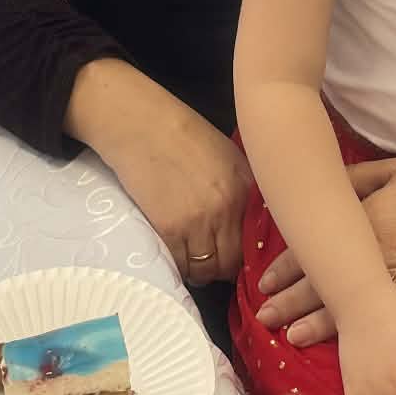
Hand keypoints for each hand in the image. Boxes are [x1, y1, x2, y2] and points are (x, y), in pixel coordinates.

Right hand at [79, 71, 252, 284]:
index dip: (243, 254)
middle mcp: (229, 207)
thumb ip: (241, 190)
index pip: (254, 241)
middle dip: (221, 267)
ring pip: (206, 269)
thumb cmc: (182, 134)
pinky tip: (174, 256)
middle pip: (231, 261)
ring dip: (199, 270)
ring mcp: (200, 220)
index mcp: (246, 188)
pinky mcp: (170, 228)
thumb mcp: (227, 156)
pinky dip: (178, 267)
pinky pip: (180, 265)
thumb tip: (242, 225)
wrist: (141, 123)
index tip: (232, 256)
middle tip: (209, 263)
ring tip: (190, 259)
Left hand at [257, 148, 395, 346]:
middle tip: (263, 317)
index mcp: (370, 220)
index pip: (319, 249)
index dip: (289, 268)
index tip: (265, 283)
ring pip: (358, 307)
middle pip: (330, 282)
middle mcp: (383, 252)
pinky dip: (375, 336)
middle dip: (292, 300)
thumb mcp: (392, 168)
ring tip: (291, 336)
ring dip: (322, 322)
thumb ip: (355, 180)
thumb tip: (323, 187)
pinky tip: (354, 352)